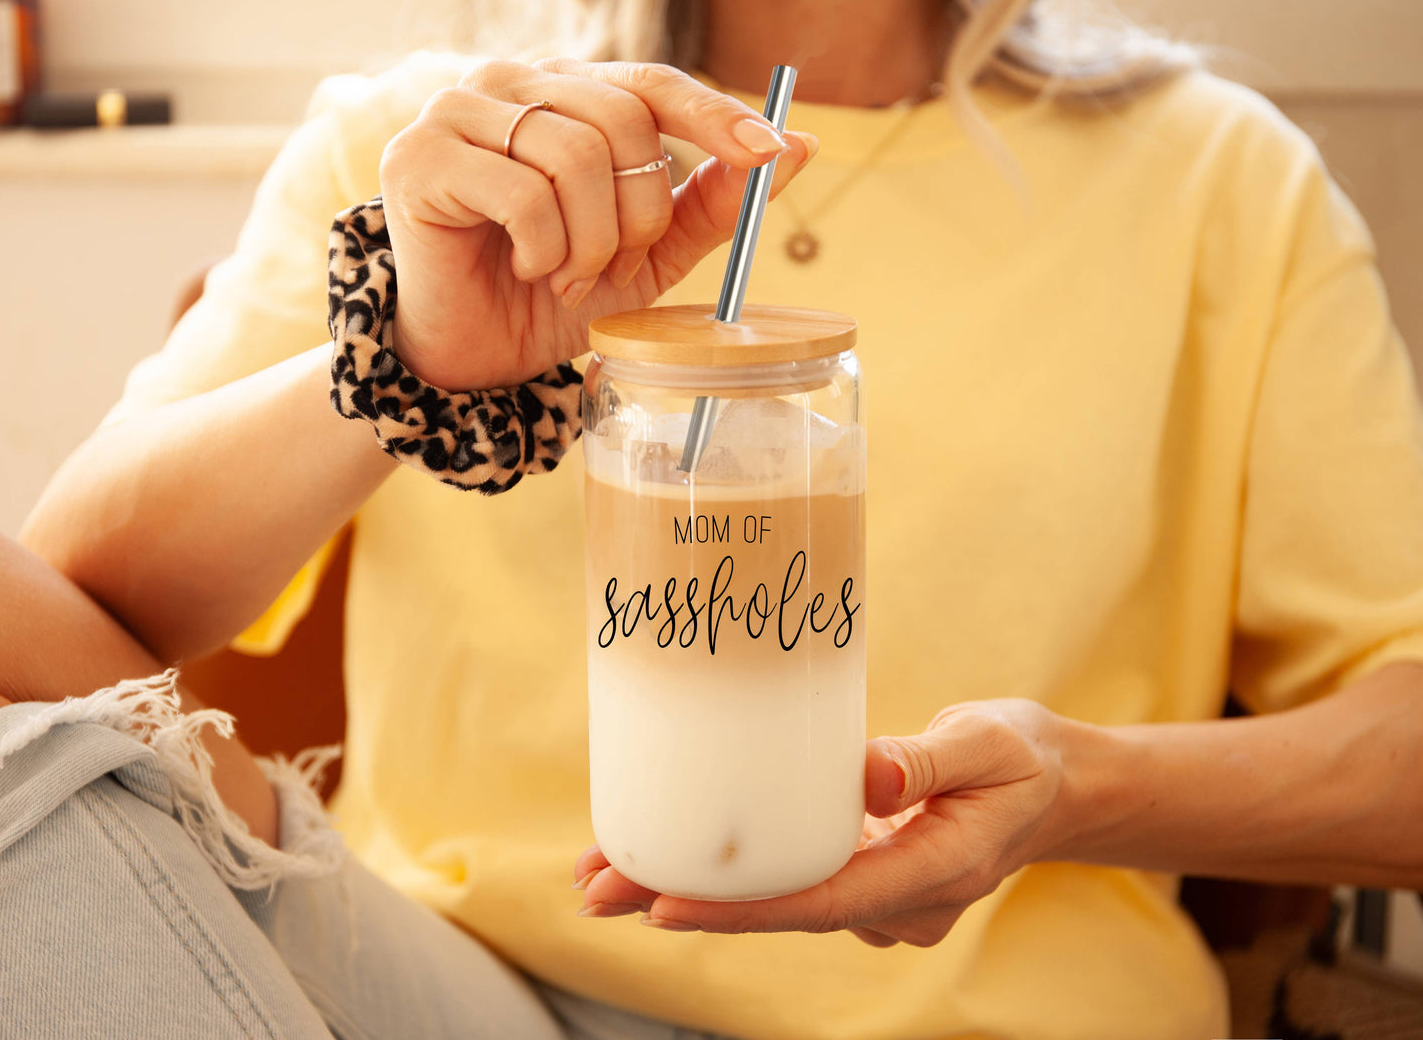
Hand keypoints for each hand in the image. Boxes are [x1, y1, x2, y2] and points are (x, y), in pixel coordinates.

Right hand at [378, 58, 817, 391]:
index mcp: (567, 94)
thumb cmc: (550, 294)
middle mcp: (512, 84)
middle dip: (638, 213)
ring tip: (563, 275)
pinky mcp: (421, 156)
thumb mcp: (649, 256)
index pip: (652, 81)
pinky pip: (524, 194)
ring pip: (575, 156)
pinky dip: (542, 249)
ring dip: (589, 241)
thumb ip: (711, 203)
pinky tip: (523, 267)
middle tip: (613, 266)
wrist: (469, 355)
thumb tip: (799, 145)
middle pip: (622, 120)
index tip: (768, 150)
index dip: (714, 114)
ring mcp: (459, 112)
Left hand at [575, 700, 1071, 947]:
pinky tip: (666, 855)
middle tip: (595, 892)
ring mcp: (880, 900)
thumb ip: (929, 760)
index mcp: (933, 872)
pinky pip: (790, 882)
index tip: (663, 906)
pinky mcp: (862, 877)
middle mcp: (899, 903)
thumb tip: (867, 779)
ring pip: (776, 901)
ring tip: (602, 872)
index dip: (741, 910)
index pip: (823, 902)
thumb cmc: (1022, 758)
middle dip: (686, 904)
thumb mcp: (989, 740)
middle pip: (781, 911)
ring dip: (694, 888)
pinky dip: (730, 873)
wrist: (1056, 790)